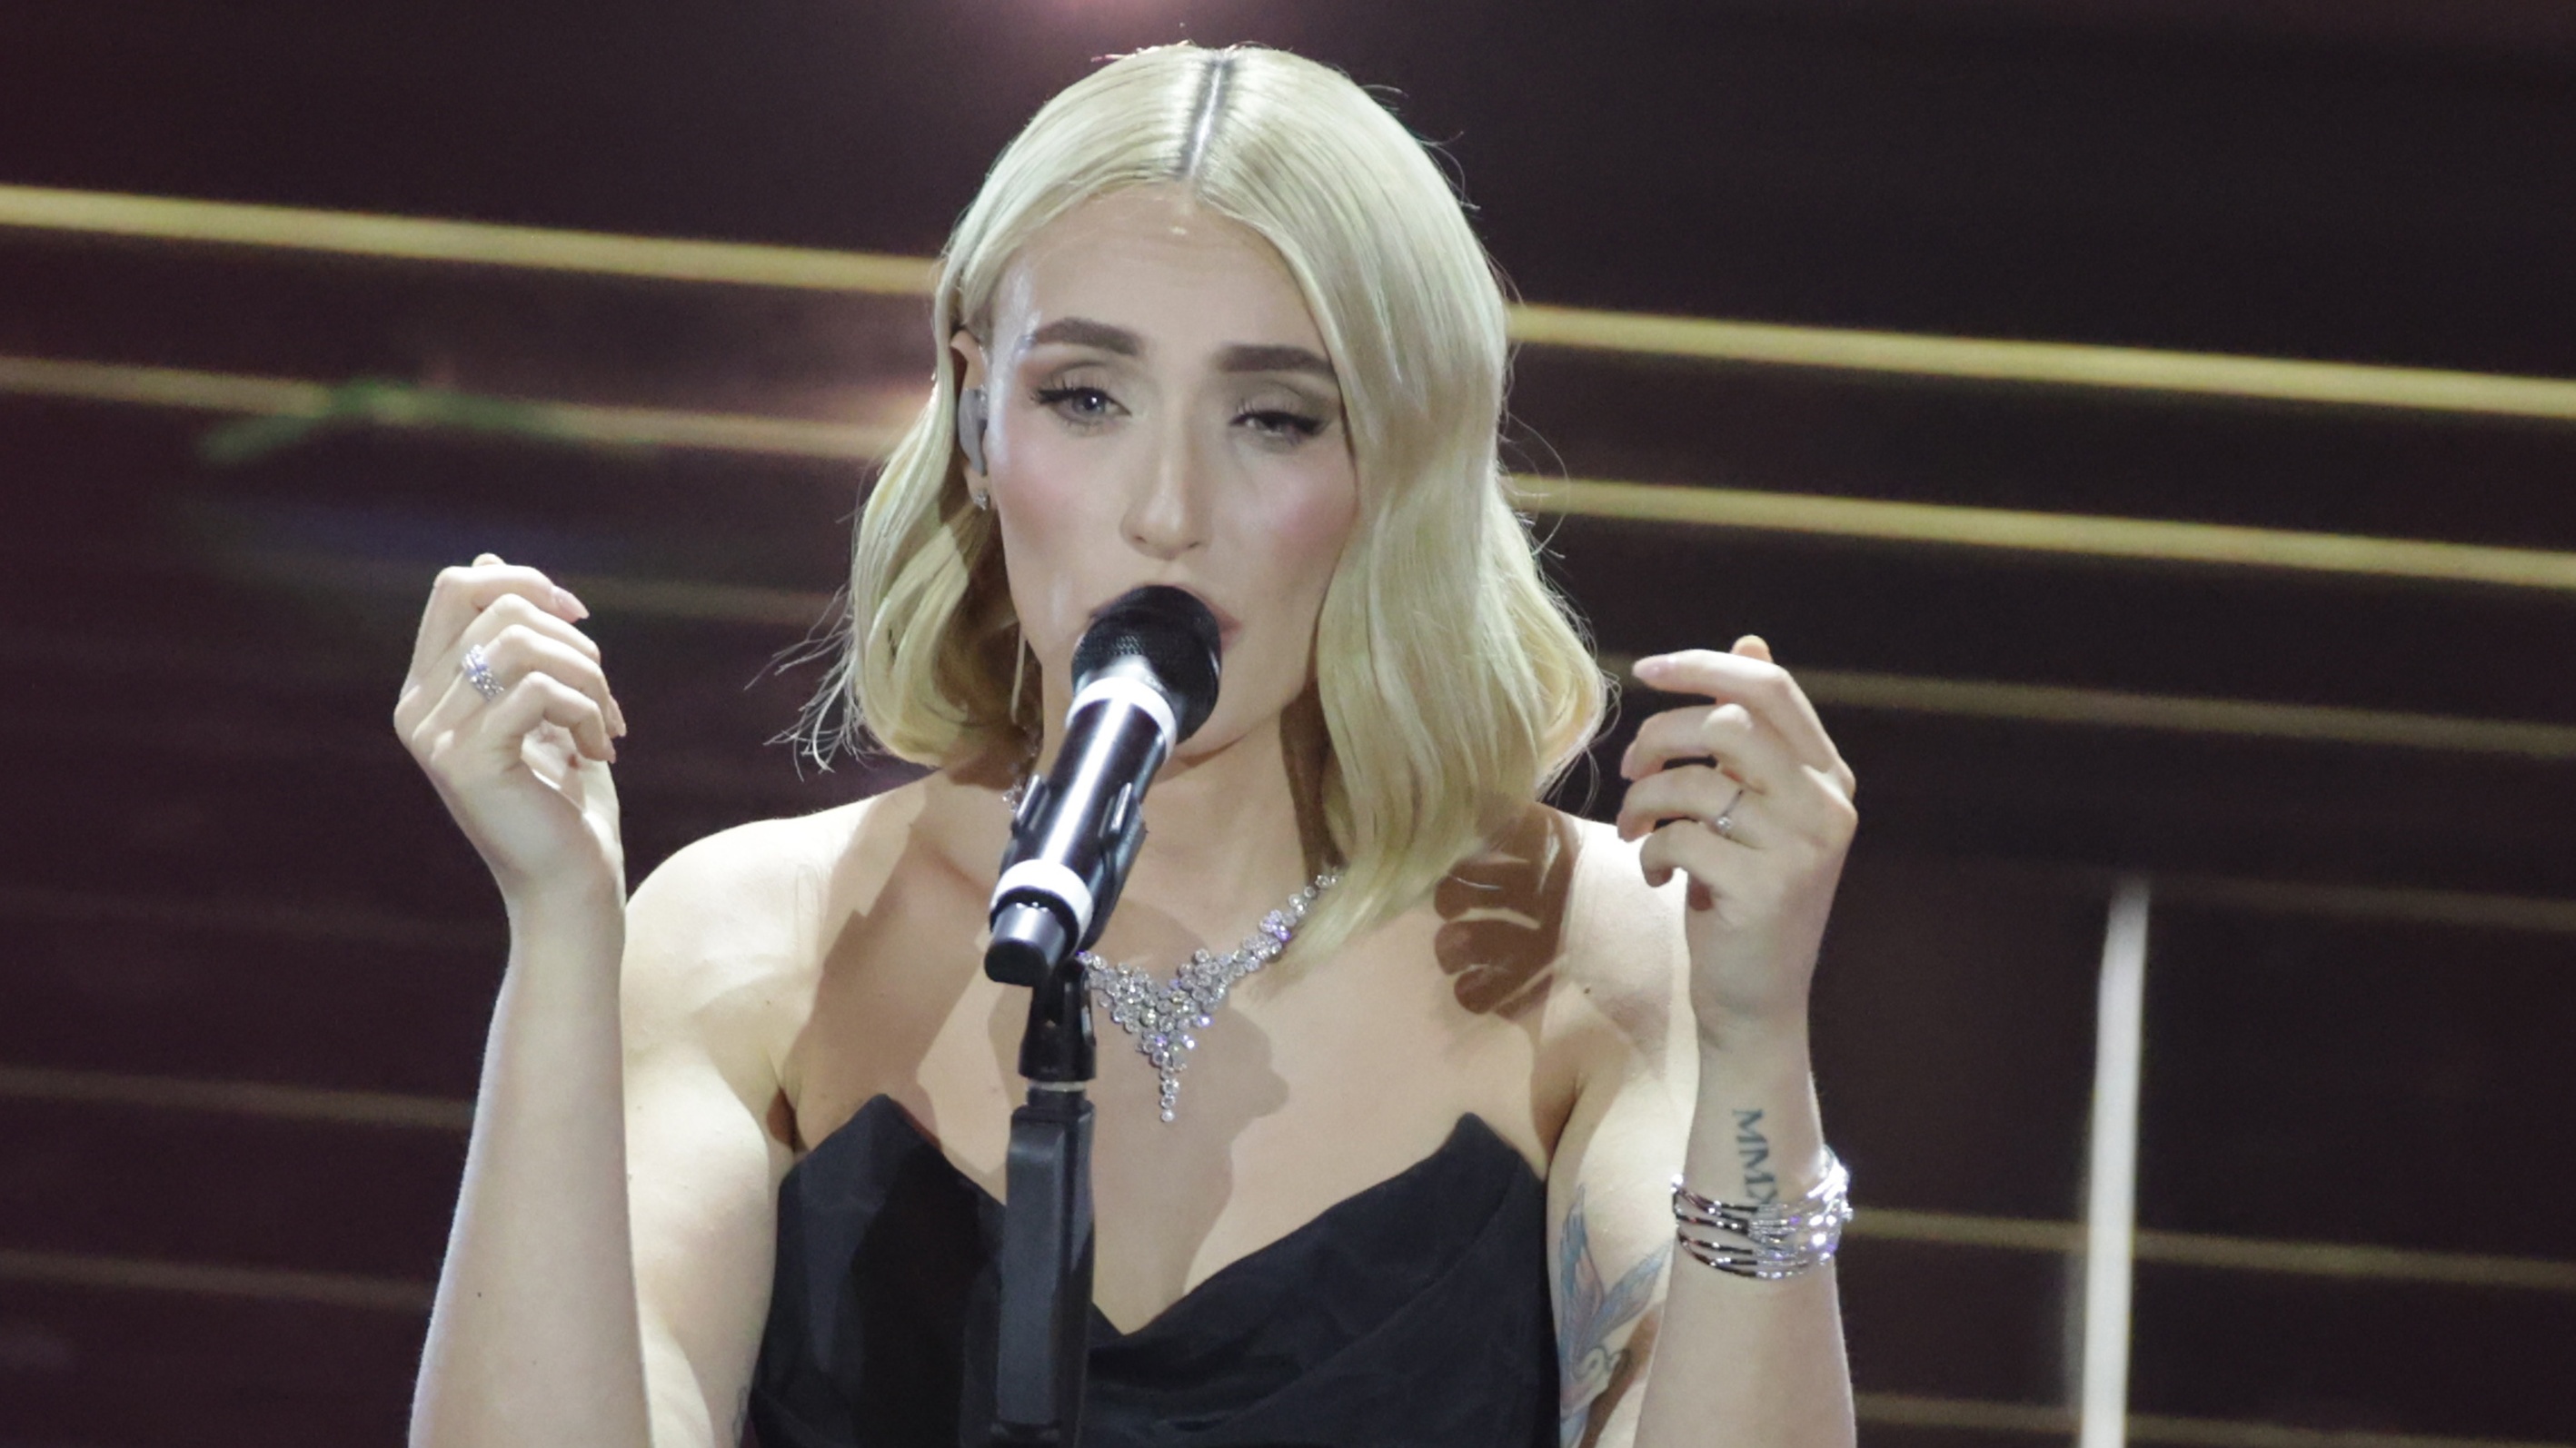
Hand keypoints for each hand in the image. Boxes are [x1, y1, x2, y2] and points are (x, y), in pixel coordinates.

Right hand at [394, 554, 629, 905]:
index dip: (524, 582)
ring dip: (590, 680)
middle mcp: (416, 708)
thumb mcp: (543, 706)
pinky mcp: (467, 760)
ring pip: (524, 646)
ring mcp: (434, 736)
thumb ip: (513, 642)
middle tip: (605, 696)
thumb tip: (487, 561)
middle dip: (574, 641)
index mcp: (428, 687)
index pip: (456, 587)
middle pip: (499, 608)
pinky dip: (589, 712)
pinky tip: (602, 752)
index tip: (577, 616)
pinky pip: (539, 691)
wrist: (571, 883)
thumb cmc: (565, 799)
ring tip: (609, 728)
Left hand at [1615, 637, 1856, 1044]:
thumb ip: (1754, 733)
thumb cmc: (1745, 893)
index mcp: (1827, 774)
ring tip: (1636, 831)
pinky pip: (1681, 837)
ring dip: (1643, 801)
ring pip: (1696, 781)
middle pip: (1727, 722)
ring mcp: (1801, 847)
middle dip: (1658, 736)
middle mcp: (1826, 804)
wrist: (1758, 1000)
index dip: (1702, 666)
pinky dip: (1650, 850)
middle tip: (1630, 771)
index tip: (1644, 668)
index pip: (1770, 687)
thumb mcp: (1755, 807)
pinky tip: (1656, 874)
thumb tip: (1749, 639)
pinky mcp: (1766, 888)